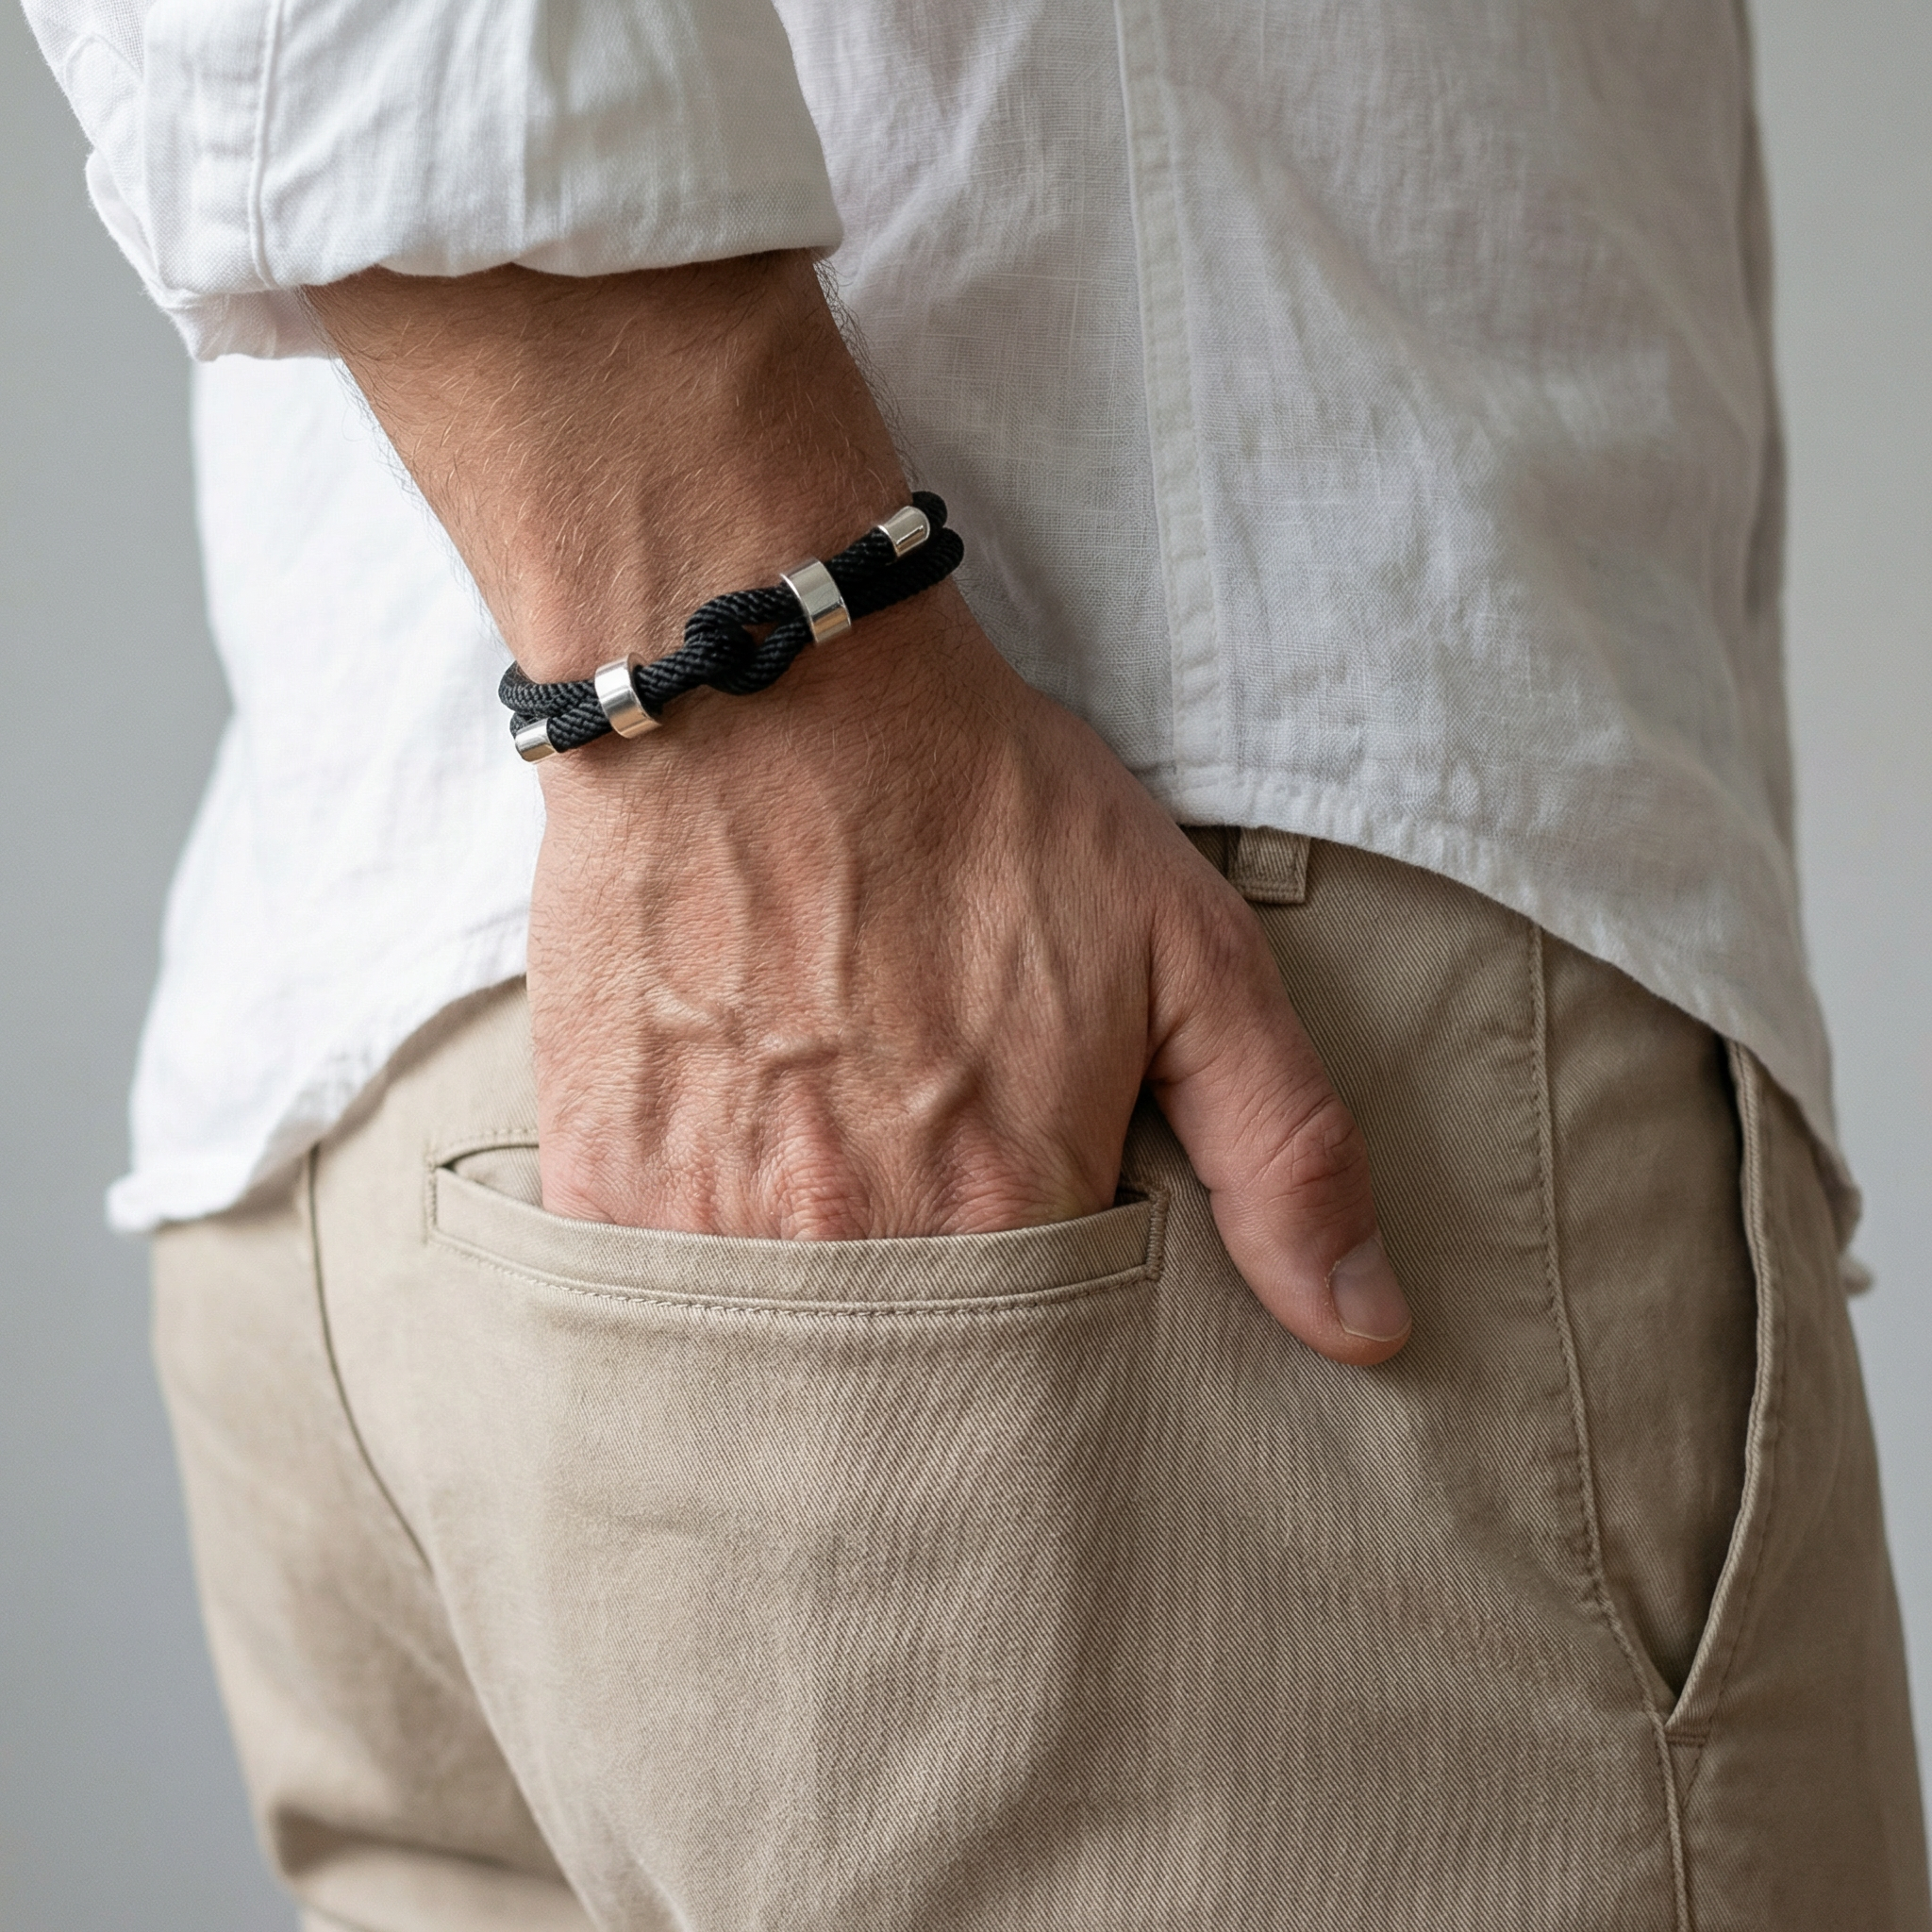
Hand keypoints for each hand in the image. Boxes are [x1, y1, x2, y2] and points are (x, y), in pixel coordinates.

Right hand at [308, 254, 1410, 1362]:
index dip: (1049, 1359)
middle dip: (927, 1373)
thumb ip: (1288, 1153)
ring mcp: (700, 1220)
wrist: (767, 689)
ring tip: (829, 1227)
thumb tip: (1369, 1332)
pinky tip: (730, 1198)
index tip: (1037, 1302)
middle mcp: (844, 1247)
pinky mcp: (597, 1176)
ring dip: (811, 1334)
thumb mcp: (1190, 952)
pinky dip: (698, 1282)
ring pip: (770, 1367)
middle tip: (923, 1254)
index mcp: (999, 1210)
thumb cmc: (985, 811)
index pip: (1041, 1396)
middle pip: (899, 1400)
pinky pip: (647, 1306)